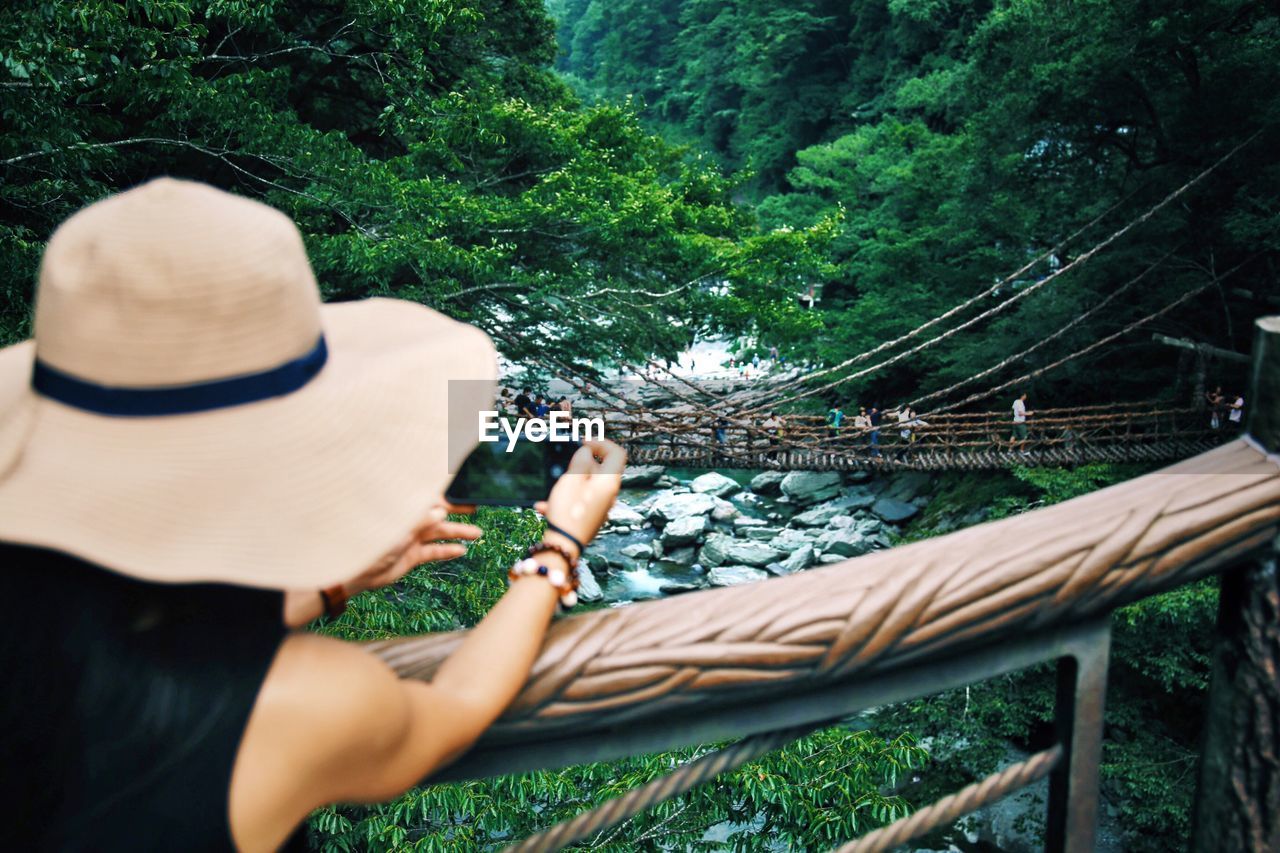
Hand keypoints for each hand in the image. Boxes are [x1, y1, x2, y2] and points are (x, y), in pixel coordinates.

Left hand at [347, 502, 481, 594]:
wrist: (358, 573)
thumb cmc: (372, 543)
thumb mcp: (398, 529)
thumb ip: (420, 519)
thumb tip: (441, 510)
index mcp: (405, 508)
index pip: (427, 494)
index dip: (444, 489)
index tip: (461, 486)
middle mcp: (410, 520)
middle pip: (438, 512)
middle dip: (457, 510)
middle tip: (476, 507)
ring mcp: (412, 537)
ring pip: (440, 531)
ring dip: (458, 531)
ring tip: (477, 533)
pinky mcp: (413, 554)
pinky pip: (434, 550)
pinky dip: (448, 550)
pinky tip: (461, 550)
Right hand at [533, 439, 624, 551]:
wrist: (564, 546)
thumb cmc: (569, 510)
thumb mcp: (571, 478)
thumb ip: (580, 460)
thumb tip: (587, 452)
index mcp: (609, 482)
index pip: (617, 453)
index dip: (601, 443)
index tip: (583, 442)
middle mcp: (609, 494)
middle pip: (602, 468)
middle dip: (582, 463)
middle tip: (565, 466)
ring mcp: (601, 506)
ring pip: (588, 484)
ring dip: (570, 481)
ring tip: (553, 489)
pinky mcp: (591, 516)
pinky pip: (580, 500)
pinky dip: (566, 498)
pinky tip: (545, 506)